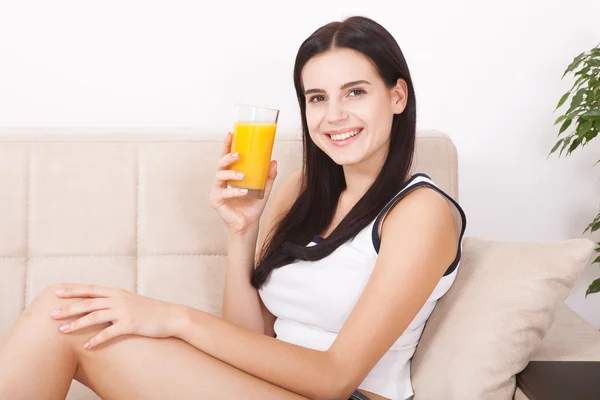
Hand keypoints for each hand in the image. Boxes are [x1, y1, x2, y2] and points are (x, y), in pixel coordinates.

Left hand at [49, 284, 186, 348]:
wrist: (172, 316)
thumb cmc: (152, 310)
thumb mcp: (133, 300)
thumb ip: (117, 300)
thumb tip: (104, 304)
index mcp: (118, 292)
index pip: (91, 289)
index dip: (73, 291)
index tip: (57, 292)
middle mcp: (119, 299)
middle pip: (88, 302)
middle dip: (68, 308)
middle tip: (51, 314)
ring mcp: (124, 311)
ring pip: (94, 316)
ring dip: (76, 324)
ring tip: (61, 330)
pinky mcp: (130, 325)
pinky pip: (108, 333)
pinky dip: (96, 339)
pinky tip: (87, 346)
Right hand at [209, 132, 277, 234]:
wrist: (249, 224)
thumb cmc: (253, 205)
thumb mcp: (264, 188)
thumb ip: (268, 176)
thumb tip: (274, 161)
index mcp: (230, 175)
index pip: (226, 157)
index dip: (227, 145)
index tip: (231, 134)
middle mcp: (221, 180)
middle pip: (220, 164)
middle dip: (227, 157)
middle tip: (238, 155)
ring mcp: (217, 190)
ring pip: (219, 176)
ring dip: (231, 174)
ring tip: (242, 176)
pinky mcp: (216, 201)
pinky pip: (223, 193)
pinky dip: (234, 191)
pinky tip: (243, 191)